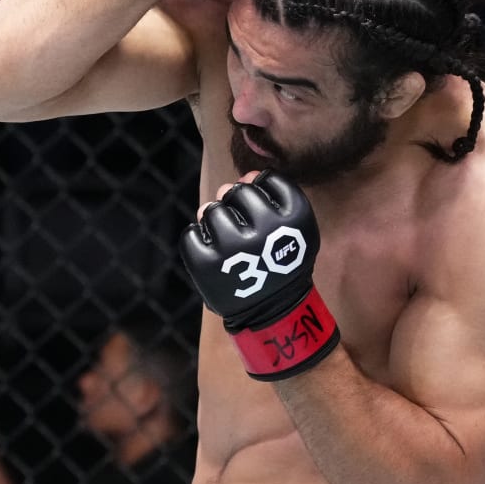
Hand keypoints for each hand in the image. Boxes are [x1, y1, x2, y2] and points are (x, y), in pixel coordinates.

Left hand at [179, 171, 340, 380]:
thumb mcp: (294, 228)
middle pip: (236, 191)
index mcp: (295, 217)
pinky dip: (196, 241)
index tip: (262, 213)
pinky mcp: (208, 264)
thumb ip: (274, 195)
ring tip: (227, 241)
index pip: (266, 179)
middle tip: (241, 227)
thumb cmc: (280, 261)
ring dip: (214, 221)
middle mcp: (266, 231)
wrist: (271, 309)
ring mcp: (235, 248)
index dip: (259, 192)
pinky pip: (190, 234)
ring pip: (210, 211)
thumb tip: (246, 174)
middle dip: (234, 204)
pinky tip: (211, 253)